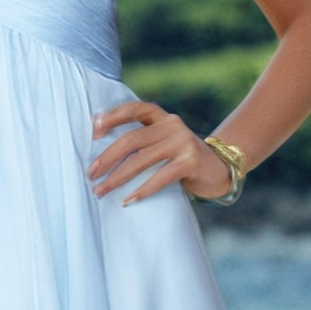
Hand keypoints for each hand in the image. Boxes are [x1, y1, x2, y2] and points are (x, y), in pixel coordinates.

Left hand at [87, 101, 234, 205]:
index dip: (113, 117)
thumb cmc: (181, 158)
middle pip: (132, 139)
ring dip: (117, 178)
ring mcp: (183, 142)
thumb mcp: (163, 142)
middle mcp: (172, 125)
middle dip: (107, 157)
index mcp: (162, 117)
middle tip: (91, 174)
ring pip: (141, 160)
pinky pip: (160, 177)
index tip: (93, 131)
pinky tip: (127, 200)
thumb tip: (101, 153)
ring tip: (100, 190)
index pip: (135, 109)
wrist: (219, 170)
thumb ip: (143, 139)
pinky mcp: (190, 162)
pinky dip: (142, 190)